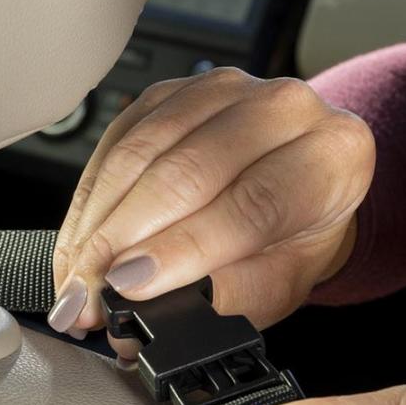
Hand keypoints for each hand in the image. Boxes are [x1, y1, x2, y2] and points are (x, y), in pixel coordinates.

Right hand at [48, 68, 374, 352]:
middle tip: (88, 297)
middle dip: (122, 241)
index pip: (251, 202)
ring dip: (95, 225)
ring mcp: (224, 90)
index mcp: (332, 156)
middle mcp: (282, 108)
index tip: (130, 287)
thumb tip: (149, 314)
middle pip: (186, 170)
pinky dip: (89, 200)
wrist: (299, 196)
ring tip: (73, 284)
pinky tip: (76, 247)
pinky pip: (116, 140)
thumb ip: (223, 299)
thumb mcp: (279, 285)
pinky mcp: (174, 92)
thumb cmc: (294, 240)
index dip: (182, 248)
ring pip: (141, 150)